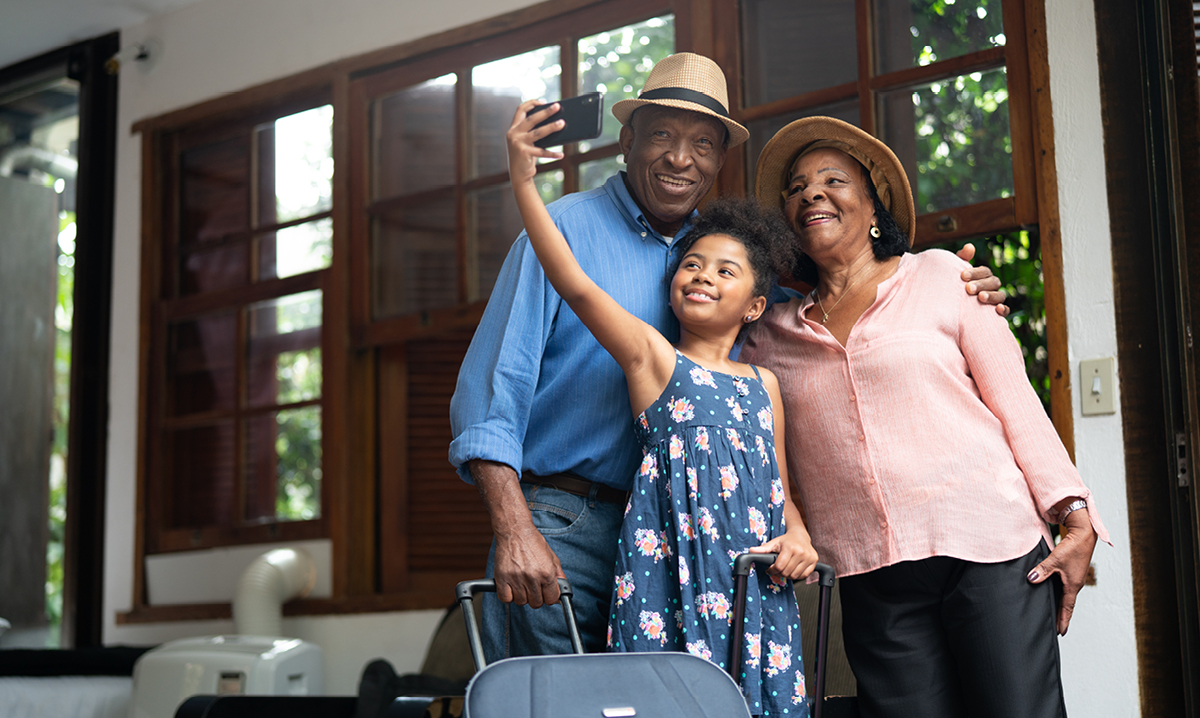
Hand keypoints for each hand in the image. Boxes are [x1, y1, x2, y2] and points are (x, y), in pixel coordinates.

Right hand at [470, 459, 564, 607]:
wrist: (515, 530)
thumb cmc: (533, 542)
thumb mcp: (551, 557)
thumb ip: (558, 574)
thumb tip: (562, 590)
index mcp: (546, 572)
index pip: (551, 599)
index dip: (549, 597)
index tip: (546, 593)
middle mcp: (532, 577)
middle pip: (536, 603)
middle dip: (536, 597)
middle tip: (533, 587)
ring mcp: (516, 578)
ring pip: (521, 602)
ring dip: (522, 596)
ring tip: (522, 584)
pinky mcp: (502, 578)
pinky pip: (505, 599)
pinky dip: (508, 596)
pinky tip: (512, 587)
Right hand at [507, 99, 564, 184]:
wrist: (518, 174)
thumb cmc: (526, 155)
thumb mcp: (527, 141)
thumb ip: (534, 132)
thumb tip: (554, 123)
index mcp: (514, 128)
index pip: (520, 110)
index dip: (531, 103)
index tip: (543, 101)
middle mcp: (513, 134)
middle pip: (531, 119)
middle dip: (545, 112)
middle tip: (557, 106)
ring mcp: (518, 143)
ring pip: (538, 133)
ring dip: (551, 127)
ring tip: (562, 123)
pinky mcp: (524, 153)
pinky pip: (542, 152)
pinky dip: (552, 153)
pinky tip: (561, 154)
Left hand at [749, 525, 818, 580]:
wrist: (800, 535)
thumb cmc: (786, 540)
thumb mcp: (774, 543)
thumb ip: (763, 549)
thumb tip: (751, 551)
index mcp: (790, 547)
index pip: (779, 566)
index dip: (772, 570)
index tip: (770, 569)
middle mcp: (801, 552)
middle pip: (787, 572)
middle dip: (779, 573)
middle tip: (777, 569)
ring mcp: (809, 557)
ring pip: (795, 576)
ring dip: (788, 575)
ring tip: (785, 569)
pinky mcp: (814, 561)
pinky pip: (804, 575)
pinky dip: (797, 575)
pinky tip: (793, 569)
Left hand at [955, 243, 1009, 316]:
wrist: (947, 308)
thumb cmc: (953, 286)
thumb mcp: (954, 273)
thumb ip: (961, 259)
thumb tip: (970, 247)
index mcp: (983, 276)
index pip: (984, 271)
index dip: (975, 273)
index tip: (962, 276)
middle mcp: (991, 286)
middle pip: (993, 282)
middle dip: (982, 285)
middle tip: (968, 288)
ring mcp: (995, 299)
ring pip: (1000, 296)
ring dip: (991, 296)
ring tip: (980, 297)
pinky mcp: (996, 313)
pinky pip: (1006, 310)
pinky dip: (1004, 310)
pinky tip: (997, 309)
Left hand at [1027, 504, 1097, 634]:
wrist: (1084, 534)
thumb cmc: (1072, 547)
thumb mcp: (1055, 560)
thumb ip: (1042, 570)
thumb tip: (1031, 579)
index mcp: (1073, 585)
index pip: (1067, 608)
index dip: (1063, 620)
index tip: (1060, 633)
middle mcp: (1075, 584)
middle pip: (1067, 604)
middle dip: (1061, 616)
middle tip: (1056, 629)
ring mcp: (1075, 577)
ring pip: (1066, 595)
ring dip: (1061, 605)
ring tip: (1054, 615)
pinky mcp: (1073, 571)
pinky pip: (1066, 586)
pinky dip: (1060, 593)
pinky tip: (1053, 593)